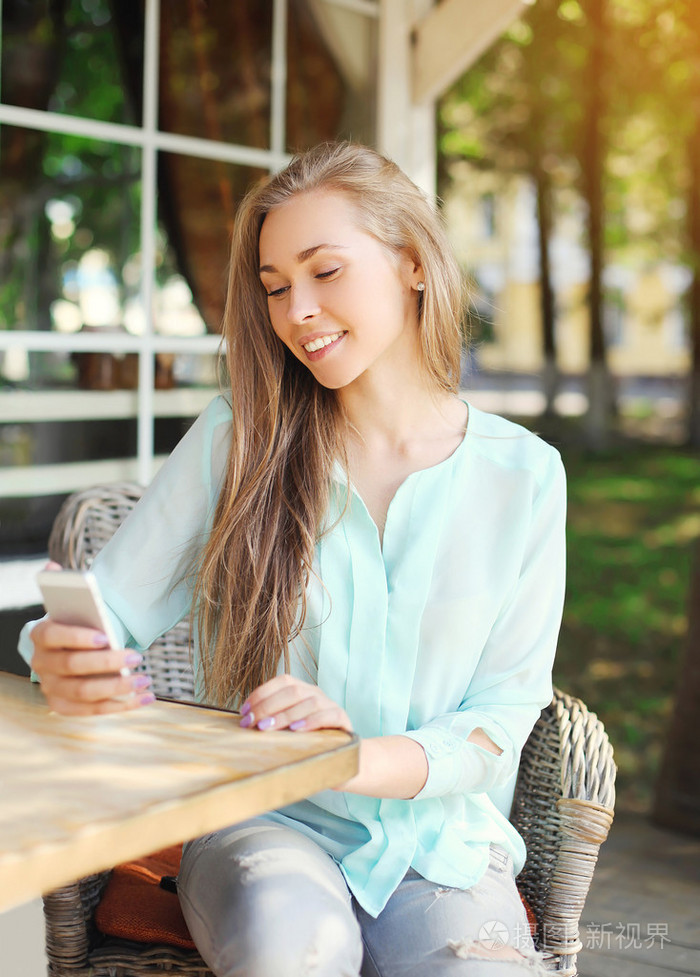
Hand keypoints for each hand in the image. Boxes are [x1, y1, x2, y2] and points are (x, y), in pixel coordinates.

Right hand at [30, 618, 153, 715]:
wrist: (70, 647)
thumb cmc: (83, 628)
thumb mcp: (84, 620)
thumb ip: (95, 626)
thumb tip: (115, 644)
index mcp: (41, 634)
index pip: (53, 636)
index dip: (78, 637)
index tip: (106, 638)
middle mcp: (40, 662)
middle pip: (72, 665)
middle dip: (107, 662)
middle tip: (136, 658)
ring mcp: (49, 686)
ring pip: (83, 691)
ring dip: (117, 687)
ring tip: (143, 680)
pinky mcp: (61, 705)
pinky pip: (92, 709)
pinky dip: (122, 705)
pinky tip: (145, 697)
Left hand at [240, 675, 352, 733]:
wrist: (345, 755)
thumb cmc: (309, 742)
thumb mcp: (289, 728)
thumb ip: (273, 720)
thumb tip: (245, 721)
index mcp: (303, 690)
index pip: (282, 681)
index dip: (261, 694)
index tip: (244, 712)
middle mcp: (316, 694)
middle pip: (292, 691)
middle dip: (267, 706)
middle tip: (251, 724)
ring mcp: (330, 705)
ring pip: (309, 702)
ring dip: (284, 715)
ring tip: (267, 728)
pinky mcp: (342, 720)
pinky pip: (328, 715)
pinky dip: (311, 721)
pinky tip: (296, 730)